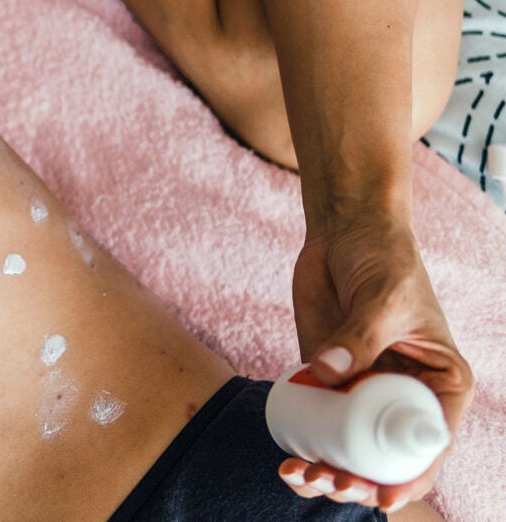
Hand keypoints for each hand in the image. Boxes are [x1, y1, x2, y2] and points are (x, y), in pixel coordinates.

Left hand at [281, 211, 473, 510]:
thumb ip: (358, 335)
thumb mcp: (383, 296)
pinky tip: (288, 458)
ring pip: (350, 446)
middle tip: (331, 482)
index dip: (411, 476)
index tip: (381, 497)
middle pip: (386, 454)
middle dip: (361, 480)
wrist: (345, 232)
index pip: (430, 441)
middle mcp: (404, 394)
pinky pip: (317, 421)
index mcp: (441, 384)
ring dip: (329, 469)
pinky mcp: (327, 377)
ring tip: (301, 475)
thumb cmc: (383, 258)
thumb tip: (326, 373)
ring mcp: (363, 389)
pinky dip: (306, 445)